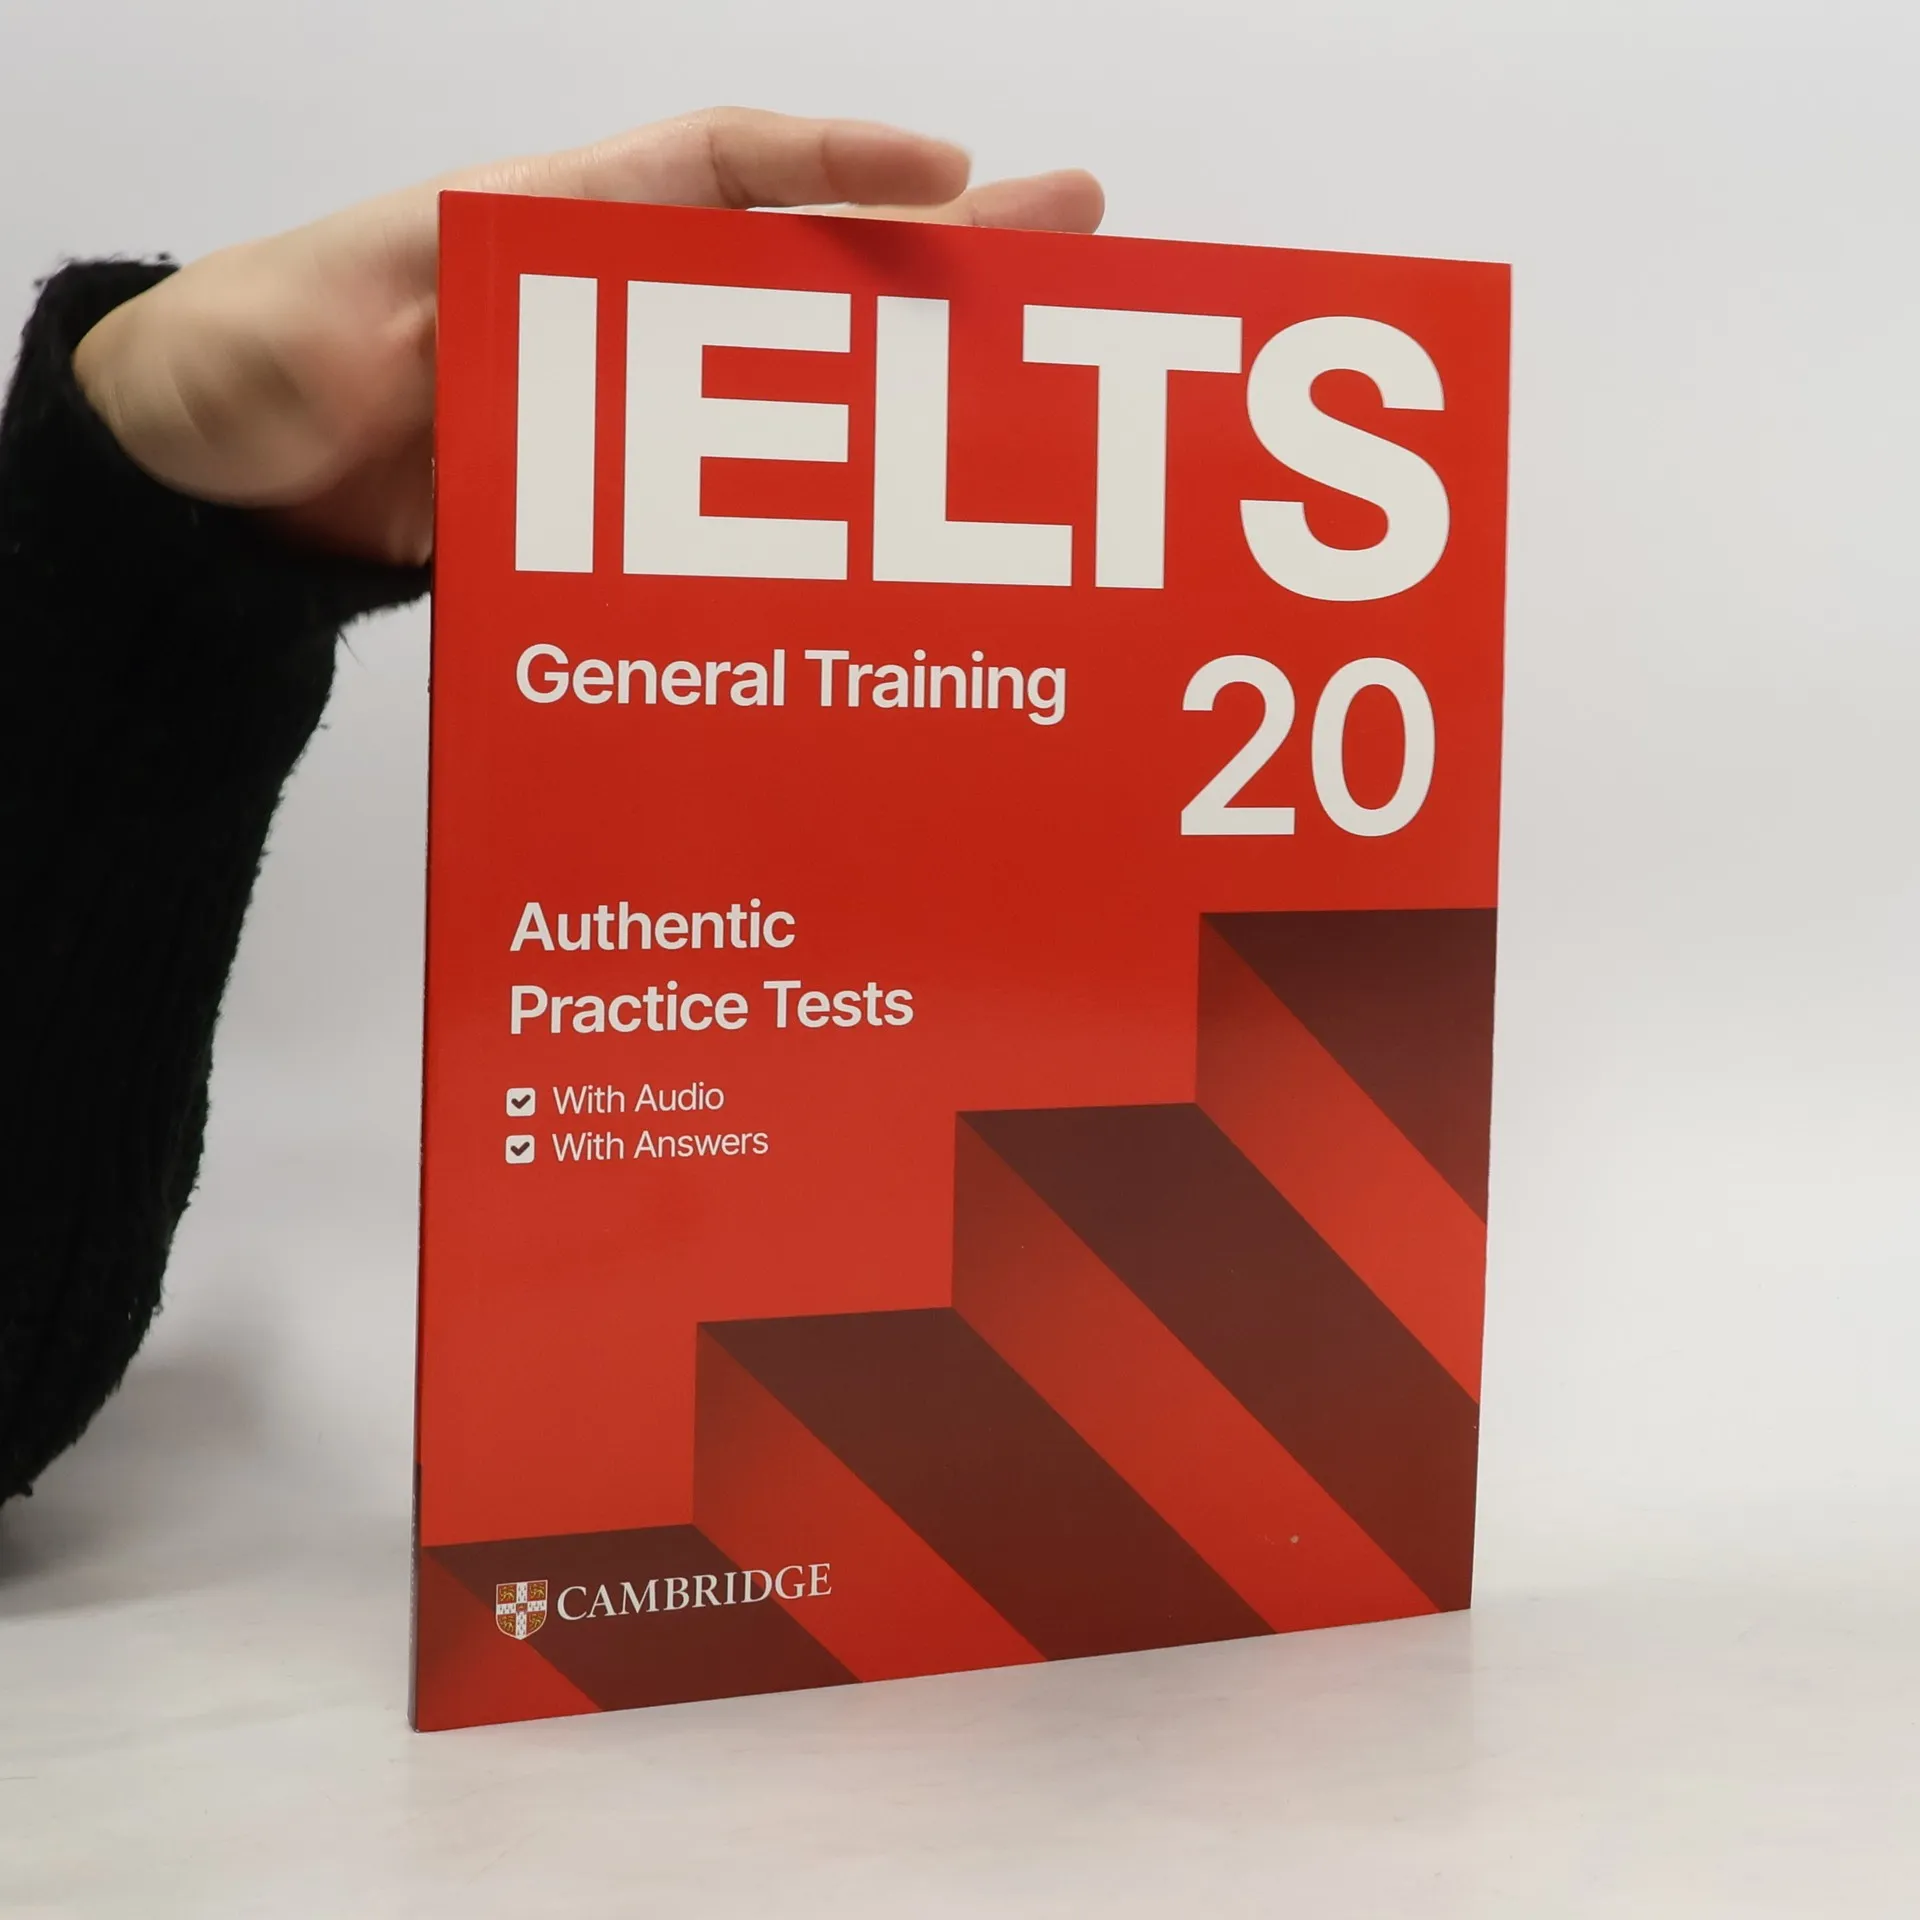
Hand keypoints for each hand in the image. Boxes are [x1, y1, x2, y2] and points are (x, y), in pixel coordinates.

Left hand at [71, 109, 1102, 565]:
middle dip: (935, 250)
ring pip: (783, 388)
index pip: (722, 166)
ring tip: (1019, 387)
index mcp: (550, 224)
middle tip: (1068, 233)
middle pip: (796, 269)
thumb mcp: (334, 297)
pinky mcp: (601, 501)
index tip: (952, 168)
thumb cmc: (244, 357)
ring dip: (896, 386)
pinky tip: (875, 540)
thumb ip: (429, 288)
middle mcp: (609, 310)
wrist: (205, 483)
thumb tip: (526, 303)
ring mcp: (616, 409)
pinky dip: (801, 515)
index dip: (840, 164)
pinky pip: (722, 504)